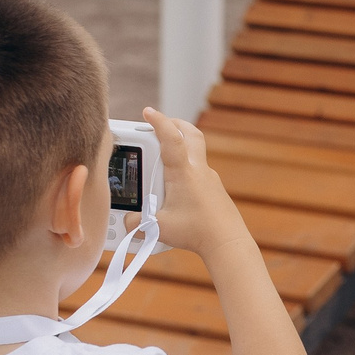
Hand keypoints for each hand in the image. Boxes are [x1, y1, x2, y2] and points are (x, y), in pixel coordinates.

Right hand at [141, 107, 249, 255]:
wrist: (228, 242)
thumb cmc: (197, 232)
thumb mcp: (158, 228)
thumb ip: (136, 224)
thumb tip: (127, 223)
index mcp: (183, 172)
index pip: (170, 137)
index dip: (159, 121)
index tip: (149, 112)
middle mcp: (198, 170)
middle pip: (191, 133)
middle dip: (174, 123)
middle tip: (160, 123)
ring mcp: (210, 179)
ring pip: (196, 151)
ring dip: (181, 146)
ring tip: (163, 157)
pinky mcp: (215, 190)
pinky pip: (199, 171)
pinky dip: (187, 168)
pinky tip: (177, 185)